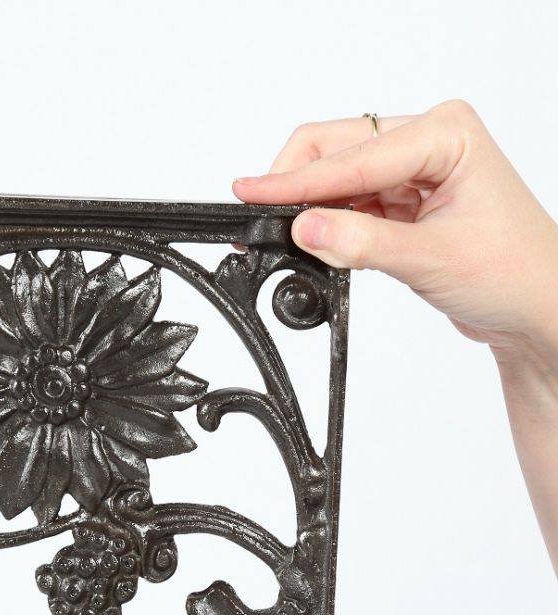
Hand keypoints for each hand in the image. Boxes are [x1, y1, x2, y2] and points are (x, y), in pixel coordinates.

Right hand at [232, 100, 557, 365]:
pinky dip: (329, 223)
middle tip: (255, 214)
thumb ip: (362, 243)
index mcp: (446, 133)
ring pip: (340, 177)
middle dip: (298, 183)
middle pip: (339, 149)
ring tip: (279, 235)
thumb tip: (306, 228)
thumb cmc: (514, 275)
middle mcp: (430, 141)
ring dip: (312, 205)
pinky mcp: (405, 202)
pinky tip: (313, 241)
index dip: (299, 179)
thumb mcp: (431, 259)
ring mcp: (416, 170)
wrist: (537, 312)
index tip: (253, 193)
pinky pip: (351, 203)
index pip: (355, 153)